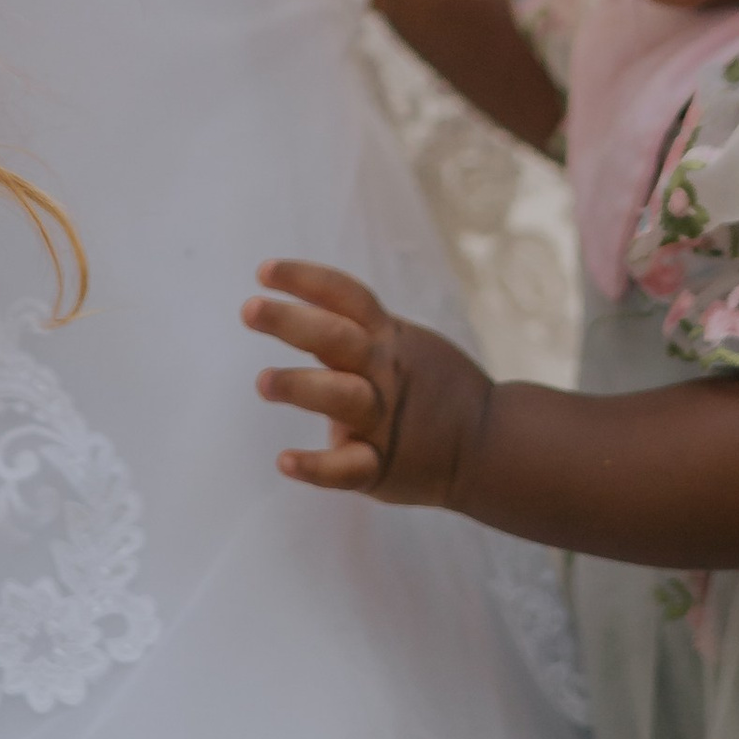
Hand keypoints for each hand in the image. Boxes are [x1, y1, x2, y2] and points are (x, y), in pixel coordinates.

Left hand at [243, 257, 486, 501]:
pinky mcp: (381, 466)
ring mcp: (383, 420)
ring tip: (263, 381)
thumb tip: (304, 302)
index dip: (305, 278)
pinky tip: (285, 461)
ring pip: (341, 396)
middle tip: (249, 309)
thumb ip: (360, 328)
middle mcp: (383, 372)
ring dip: (301, 386)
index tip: (262, 270)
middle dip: (292, 321)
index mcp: (387, 338)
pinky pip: (348, 468)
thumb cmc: (434, 388)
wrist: (489, 444)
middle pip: (336, 338)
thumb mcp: (404, 343)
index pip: (344, 296)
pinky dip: (317, 466)